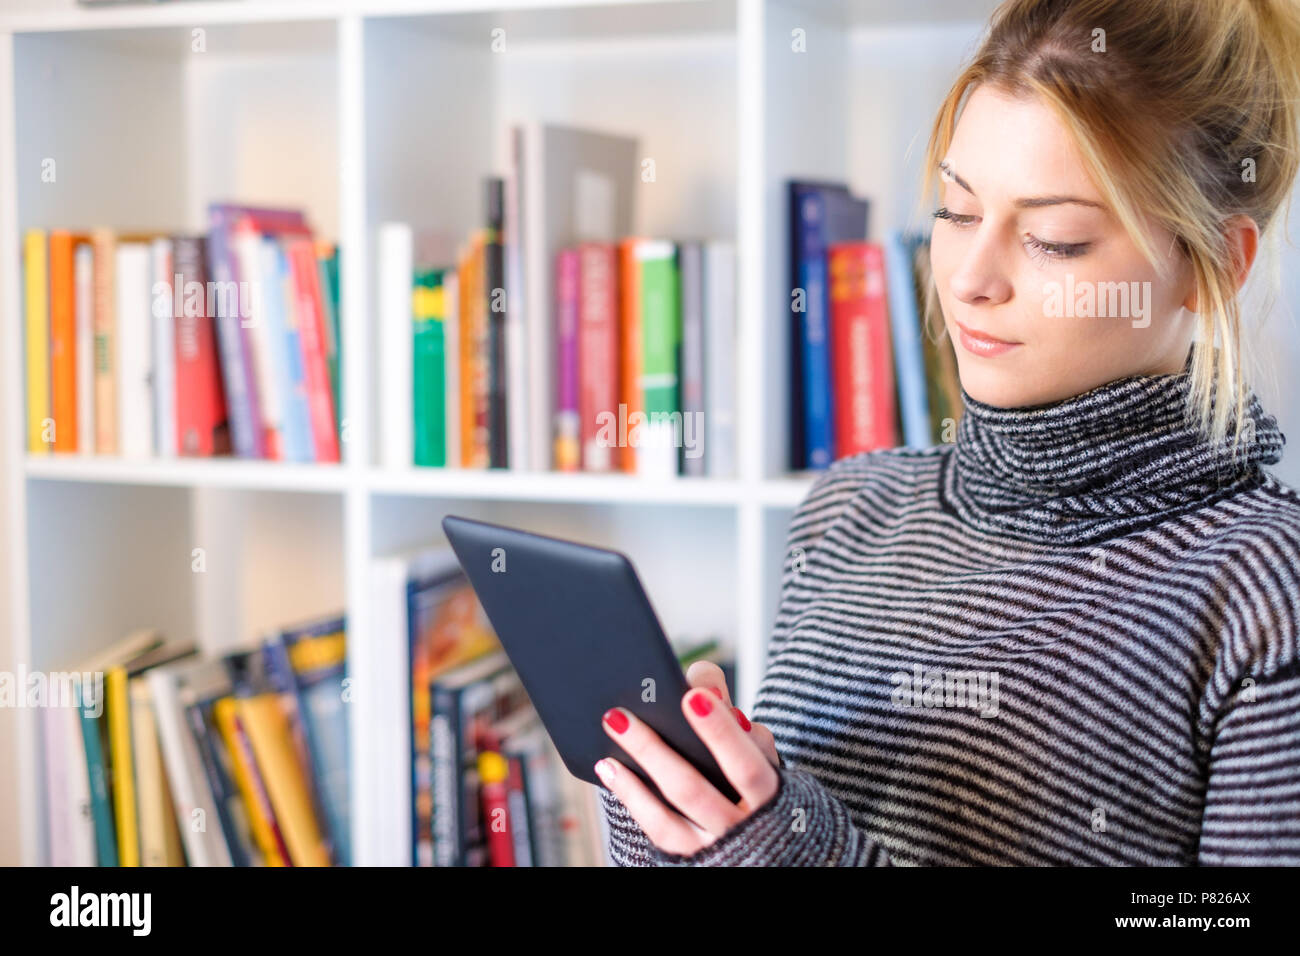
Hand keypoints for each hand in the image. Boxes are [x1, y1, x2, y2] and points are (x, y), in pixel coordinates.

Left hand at [594, 660, 781, 857]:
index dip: (721, 733)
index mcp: (773, 798)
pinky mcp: (694, 857)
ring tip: (613, 729)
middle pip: (693, 790)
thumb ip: (736, 721)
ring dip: (637, 767)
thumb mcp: (762, 754)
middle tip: (621, 716)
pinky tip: (611, 768)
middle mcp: (743, 829)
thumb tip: (704, 688)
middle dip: (654, 750)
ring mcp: (716, 846)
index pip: (745, 766)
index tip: (693, 697)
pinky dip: (632, 796)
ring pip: (669, 812)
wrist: (770, 844)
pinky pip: (659, 829)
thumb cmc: (758, 783)